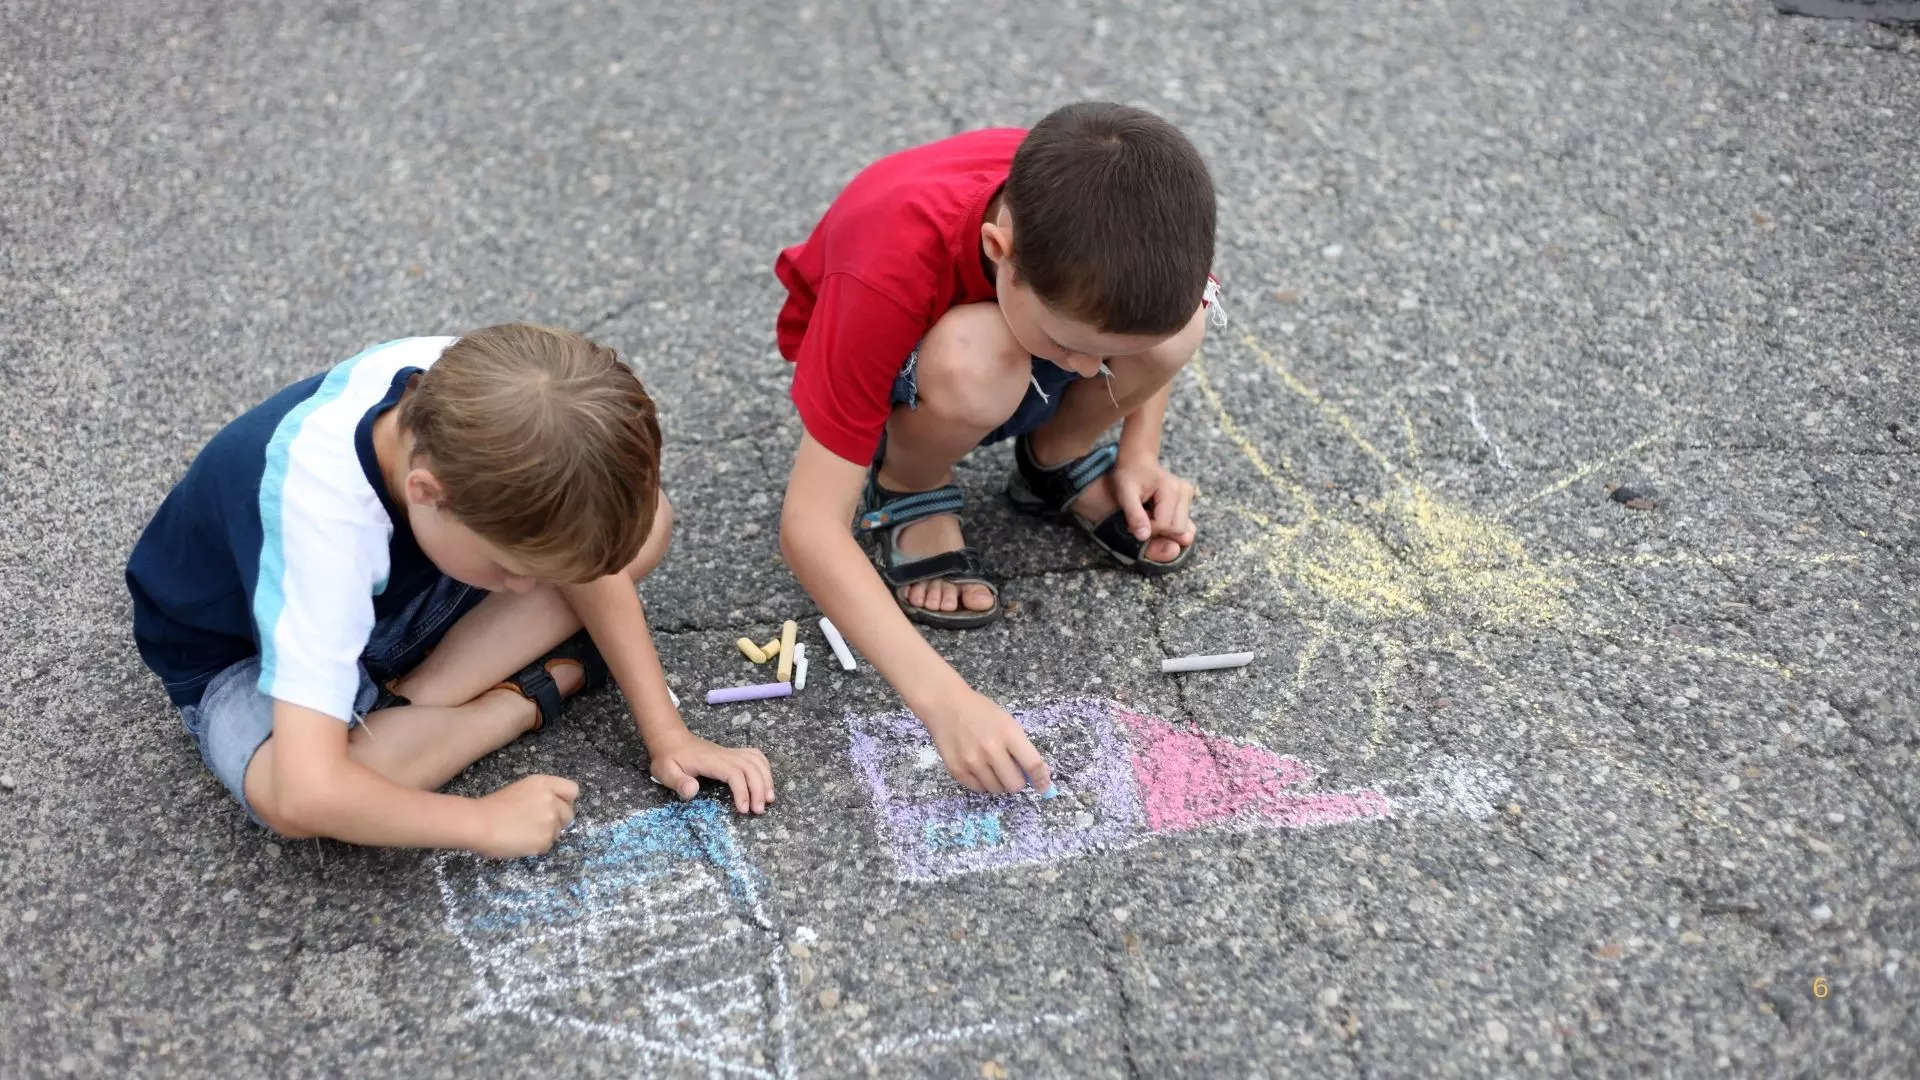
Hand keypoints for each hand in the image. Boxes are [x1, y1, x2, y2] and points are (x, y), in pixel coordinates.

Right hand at [471, 774, 578, 857]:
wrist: (478, 823)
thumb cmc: (493, 806)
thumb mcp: (522, 789)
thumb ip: (542, 795)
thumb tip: (554, 807)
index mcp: (545, 784)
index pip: (572, 791)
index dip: (566, 801)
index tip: (556, 807)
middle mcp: (552, 801)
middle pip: (569, 814)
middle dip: (558, 820)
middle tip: (538, 824)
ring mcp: (550, 821)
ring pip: (558, 832)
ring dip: (545, 834)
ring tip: (524, 832)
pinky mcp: (544, 840)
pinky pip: (547, 846)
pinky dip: (537, 846)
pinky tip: (520, 841)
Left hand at [648, 731, 775, 813]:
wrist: (671, 739)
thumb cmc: (669, 758)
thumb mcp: (665, 771)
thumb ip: (678, 782)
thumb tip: (692, 791)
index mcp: (711, 761)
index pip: (734, 773)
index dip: (743, 791)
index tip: (743, 810)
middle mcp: (725, 755)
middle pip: (751, 767)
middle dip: (759, 789)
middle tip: (759, 810)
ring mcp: (730, 753)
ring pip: (757, 761)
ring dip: (766, 779)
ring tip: (769, 799)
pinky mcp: (732, 754)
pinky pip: (755, 756)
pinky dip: (765, 768)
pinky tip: (766, 781)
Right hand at [920, 688, 1051, 794]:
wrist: (946, 705)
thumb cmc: (981, 712)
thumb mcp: (1008, 722)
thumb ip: (1022, 748)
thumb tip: (1038, 775)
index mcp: (1008, 734)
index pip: (1032, 764)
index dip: (1041, 780)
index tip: (1044, 787)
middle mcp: (991, 750)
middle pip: (1014, 785)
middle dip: (1017, 782)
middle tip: (1011, 772)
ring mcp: (972, 761)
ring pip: (997, 790)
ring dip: (999, 783)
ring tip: (992, 767)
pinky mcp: (956, 770)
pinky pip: (978, 789)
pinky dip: (983, 783)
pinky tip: (979, 768)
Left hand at [1111, 455, 1195, 561]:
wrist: (1137, 461)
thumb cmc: (1128, 475)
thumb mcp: (1124, 494)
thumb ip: (1134, 515)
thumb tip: (1144, 537)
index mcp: (1170, 489)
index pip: (1165, 525)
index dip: (1148, 528)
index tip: (1134, 521)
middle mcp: (1184, 491)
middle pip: (1178, 529)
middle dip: (1158, 530)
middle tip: (1142, 518)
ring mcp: (1189, 494)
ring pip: (1182, 528)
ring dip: (1163, 528)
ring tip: (1148, 514)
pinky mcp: (1188, 498)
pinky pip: (1182, 522)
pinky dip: (1168, 524)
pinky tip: (1156, 514)